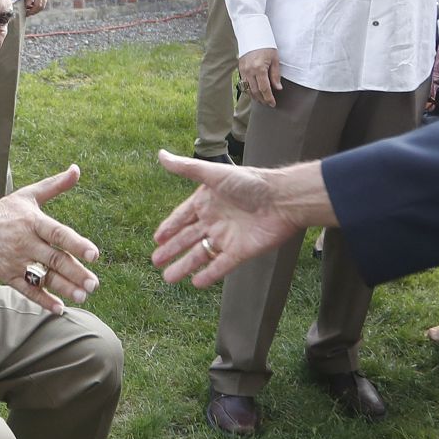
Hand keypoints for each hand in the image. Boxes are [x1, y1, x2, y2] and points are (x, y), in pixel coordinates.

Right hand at [0, 164, 100, 313]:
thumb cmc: (7, 212)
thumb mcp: (29, 195)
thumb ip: (55, 185)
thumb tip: (76, 169)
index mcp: (33, 222)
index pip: (58, 233)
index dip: (76, 244)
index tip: (94, 254)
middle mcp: (25, 243)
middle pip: (54, 260)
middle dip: (75, 273)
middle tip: (94, 283)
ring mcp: (16, 261)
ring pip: (43, 277)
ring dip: (64, 288)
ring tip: (84, 295)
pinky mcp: (8, 275)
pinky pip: (27, 290)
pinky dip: (42, 300)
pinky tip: (59, 308)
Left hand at [23, 0, 48, 15]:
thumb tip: (28, 6)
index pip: (38, 5)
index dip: (32, 11)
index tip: (26, 13)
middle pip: (42, 6)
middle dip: (35, 12)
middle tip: (27, 13)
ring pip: (44, 3)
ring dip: (37, 8)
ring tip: (29, 9)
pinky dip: (39, 4)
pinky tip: (32, 3)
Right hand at [151, 149, 305, 286]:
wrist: (282, 200)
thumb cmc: (249, 183)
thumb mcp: (214, 174)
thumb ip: (186, 168)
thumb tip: (161, 154)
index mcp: (207, 202)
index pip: (182, 217)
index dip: (169, 227)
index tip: (156, 239)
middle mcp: (214, 221)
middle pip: (187, 239)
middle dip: (171, 250)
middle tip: (155, 261)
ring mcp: (226, 238)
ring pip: (200, 255)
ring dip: (184, 266)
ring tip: (168, 278)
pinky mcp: (240, 252)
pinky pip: (221, 266)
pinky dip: (208, 275)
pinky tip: (195, 284)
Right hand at [238, 47, 281, 108]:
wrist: (253, 35)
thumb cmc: (266, 46)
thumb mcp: (275, 59)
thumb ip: (275, 75)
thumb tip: (278, 88)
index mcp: (259, 68)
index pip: (264, 88)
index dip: (269, 98)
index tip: (273, 104)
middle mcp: (249, 71)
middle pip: (255, 91)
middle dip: (262, 99)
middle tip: (268, 104)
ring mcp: (243, 70)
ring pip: (248, 89)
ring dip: (255, 97)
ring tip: (262, 100)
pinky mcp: (240, 69)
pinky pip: (244, 83)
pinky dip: (249, 90)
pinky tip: (255, 92)